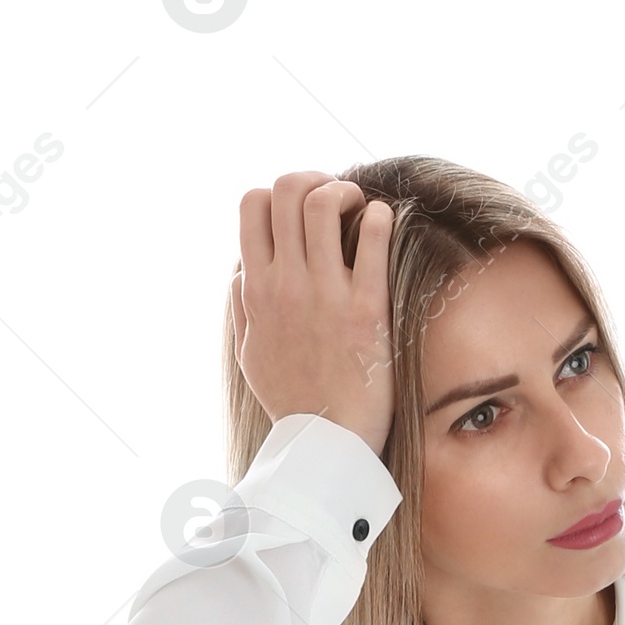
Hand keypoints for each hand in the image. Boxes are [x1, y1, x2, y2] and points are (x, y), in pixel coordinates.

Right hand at [231, 171, 395, 457]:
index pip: (251, 204)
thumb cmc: (293, 400)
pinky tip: (383, 225)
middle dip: (312, 180)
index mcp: (256, 290)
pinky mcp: (366, 309)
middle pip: (286, 189)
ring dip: (345, 192)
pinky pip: (373, 236)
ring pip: (324, 201)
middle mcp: (286, 284)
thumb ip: (242, 306)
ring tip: (358, 211)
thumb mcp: (251, 353)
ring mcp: (325, 294)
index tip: (297, 215)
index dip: (276, 194)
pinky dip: (378, 216)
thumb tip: (242, 270)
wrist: (328, 444)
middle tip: (334, 203)